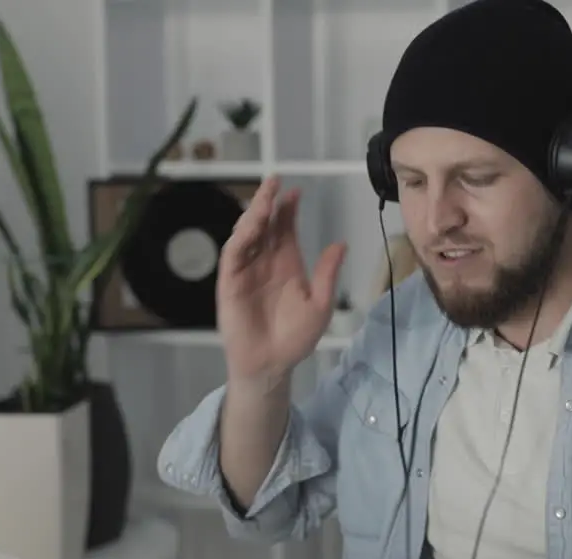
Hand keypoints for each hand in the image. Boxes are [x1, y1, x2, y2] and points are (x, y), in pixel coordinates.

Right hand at [216, 175, 346, 384]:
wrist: (272, 363)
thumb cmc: (296, 338)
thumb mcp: (320, 303)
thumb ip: (327, 273)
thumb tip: (341, 243)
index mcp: (286, 263)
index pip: (285, 229)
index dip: (288, 210)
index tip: (295, 192)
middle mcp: (265, 262)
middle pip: (264, 225)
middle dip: (268, 203)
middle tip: (274, 181)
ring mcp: (246, 270)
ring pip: (247, 234)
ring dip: (253, 215)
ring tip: (264, 199)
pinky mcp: (230, 283)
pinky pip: (233, 255)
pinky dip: (240, 238)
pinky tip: (250, 226)